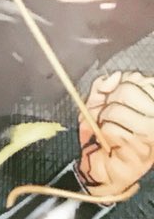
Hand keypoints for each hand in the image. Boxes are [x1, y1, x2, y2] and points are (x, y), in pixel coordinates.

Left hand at [78, 71, 153, 198]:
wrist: (100, 168)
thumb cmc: (100, 134)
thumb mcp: (97, 103)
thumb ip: (104, 86)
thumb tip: (114, 77)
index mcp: (150, 105)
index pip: (137, 79)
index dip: (118, 86)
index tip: (112, 97)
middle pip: (128, 91)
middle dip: (109, 101)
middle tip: (107, 116)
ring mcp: (152, 135)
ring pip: (118, 109)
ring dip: (104, 119)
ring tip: (108, 130)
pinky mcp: (141, 150)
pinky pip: (112, 129)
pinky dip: (103, 134)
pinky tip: (108, 142)